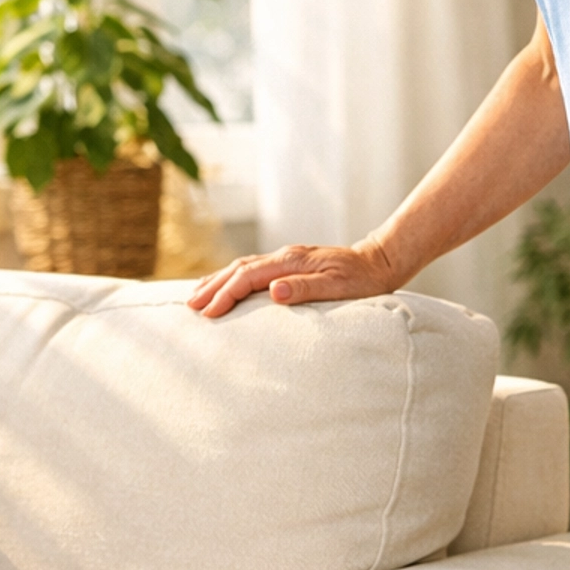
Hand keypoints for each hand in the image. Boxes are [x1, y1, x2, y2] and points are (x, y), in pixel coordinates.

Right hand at [187, 238, 400, 318]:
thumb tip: (274, 291)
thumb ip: (306, 288)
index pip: (248, 277)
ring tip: (197, 296)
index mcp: (291, 261)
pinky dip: (232, 276)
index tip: (209, 313)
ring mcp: (285, 258)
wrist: (378, 262)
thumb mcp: (338, 287)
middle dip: (212, 287)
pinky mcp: (289, 263)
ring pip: (242, 266)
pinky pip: (252, 268)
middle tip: (191, 307)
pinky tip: (225, 285)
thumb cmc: (361, 280)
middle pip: (238, 269)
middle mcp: (284, 256)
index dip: (226, 294)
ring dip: (218, 280)